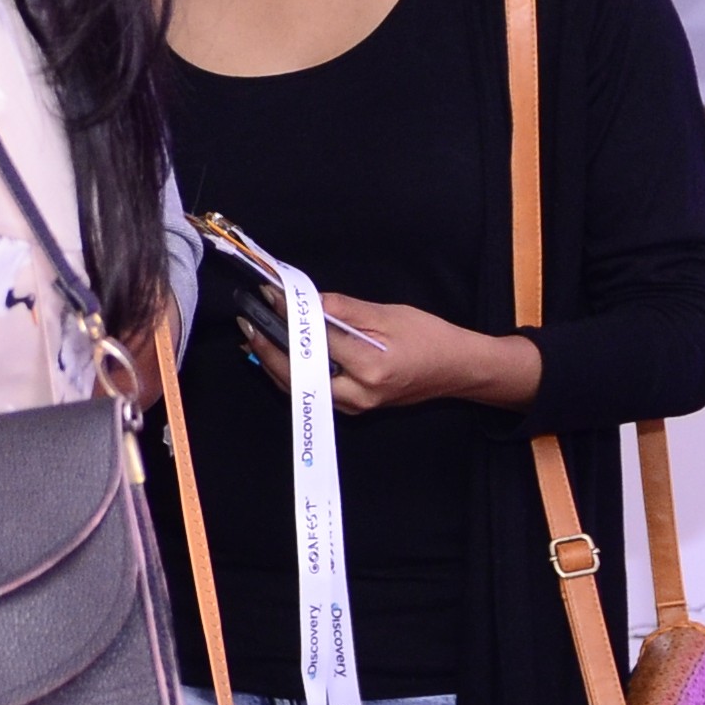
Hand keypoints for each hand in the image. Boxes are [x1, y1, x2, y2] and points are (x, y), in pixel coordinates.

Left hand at [249, 294, 534, 415]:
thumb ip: (345, 310)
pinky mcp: (354, 408)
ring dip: (274, 363)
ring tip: (253, 337)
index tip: (268, 295)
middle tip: (248, 322)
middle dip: (268, 348)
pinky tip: (278, 357)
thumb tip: (309, 302)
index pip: (316, 340)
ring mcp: (354, 406)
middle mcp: (357, 394)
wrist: (456, 369)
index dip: (289, 317)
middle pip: (299, 373)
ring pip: (302, 388)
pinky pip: (314, 392)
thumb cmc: (428, 337)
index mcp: (369, 367)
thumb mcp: (389, 314)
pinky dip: (293, 375)